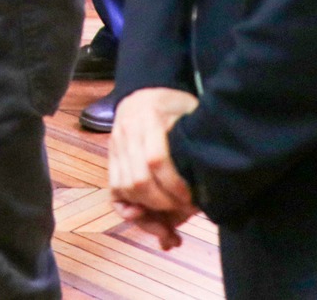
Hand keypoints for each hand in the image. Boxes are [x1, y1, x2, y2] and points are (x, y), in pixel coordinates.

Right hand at [108, 87, 199, 248]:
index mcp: (149, 118)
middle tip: (182, 213)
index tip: (191, 200)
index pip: (156, 159)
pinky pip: (115, 189)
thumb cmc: (175, 105)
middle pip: (137, 179)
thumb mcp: (192, 112)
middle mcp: (127, 133)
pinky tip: (146, 216)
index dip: (173, 185)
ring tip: (166, 225)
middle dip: (161, 204)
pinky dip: (129, 208)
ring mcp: (115, 145)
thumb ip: (196, 139)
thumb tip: (206, 178)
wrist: (143, 92)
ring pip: (123, 187)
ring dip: (145, 211)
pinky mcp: (111, 157)